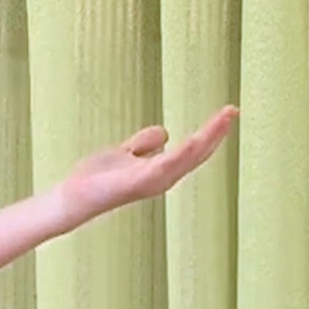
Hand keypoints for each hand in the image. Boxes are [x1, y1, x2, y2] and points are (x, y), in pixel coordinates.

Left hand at [52, 105, 239, 227]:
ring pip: (187, 157)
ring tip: (224, 118)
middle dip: (216, 133)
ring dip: (207, 138)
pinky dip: (183, 153)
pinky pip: (166, 165)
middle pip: (197, 153)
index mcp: (161, 170)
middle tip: (233, 111)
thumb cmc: (96, 179)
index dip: (212, 133)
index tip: (228, 113)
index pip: (194, 149)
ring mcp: (153, 182)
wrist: (75, 197)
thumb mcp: (124, 153)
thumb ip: (143, 143)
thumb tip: (164, 132)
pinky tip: (195, 140)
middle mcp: (162, 178)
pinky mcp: (139, 183)